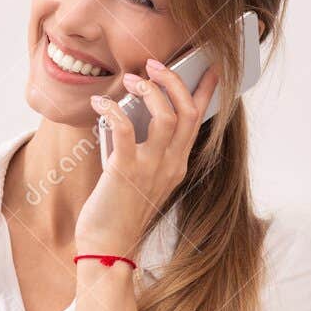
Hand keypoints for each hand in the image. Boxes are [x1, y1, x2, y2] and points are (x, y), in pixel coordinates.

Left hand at [77, 58, 219, 255]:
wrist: (107, 246)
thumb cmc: (116, 211)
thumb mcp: (139, 177)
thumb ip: (141, 150)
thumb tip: (128, 115)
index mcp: (177, 165)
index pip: (199, 121)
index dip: (205, 91)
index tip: (210, 67)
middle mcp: (171, 164)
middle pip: (188, 112)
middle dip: (175, 80)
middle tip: (154, 64)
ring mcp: (152, 168)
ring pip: (168, 116)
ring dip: (150, 90)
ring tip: (131, 78)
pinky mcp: (126, 171)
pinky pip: (125, 129)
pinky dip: (113, 110)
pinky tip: (99, 103)